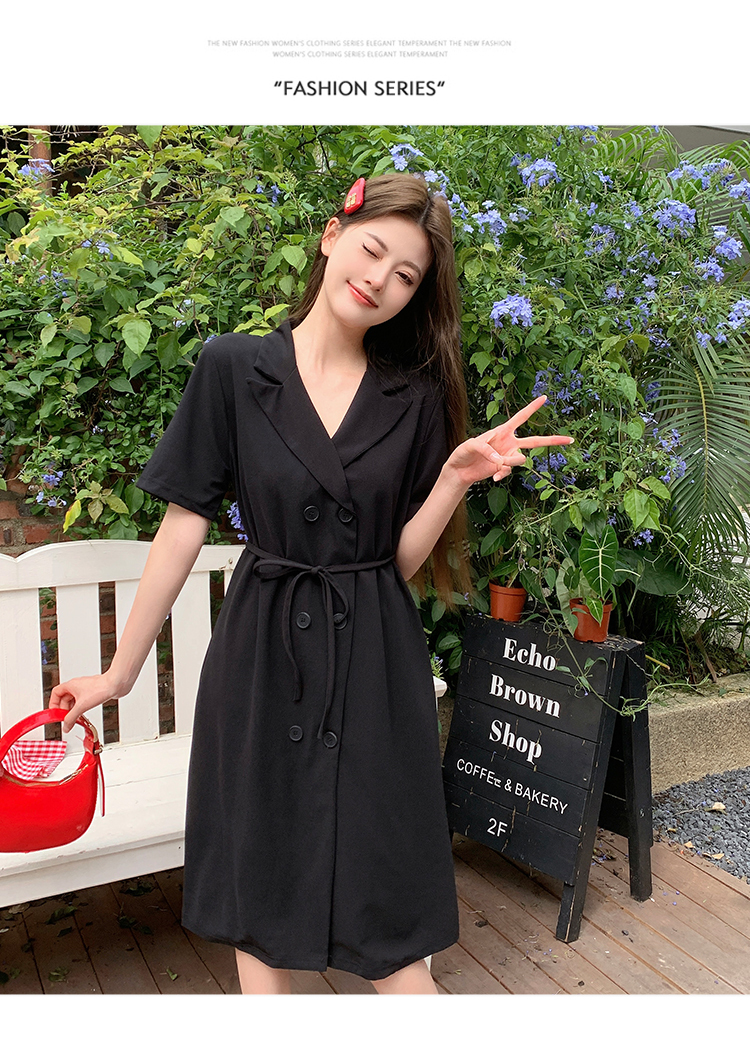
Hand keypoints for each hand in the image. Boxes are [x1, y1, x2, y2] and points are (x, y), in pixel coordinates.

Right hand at [49, 673, 121, 733]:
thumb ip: (71, 718)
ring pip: (73, 700)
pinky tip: (82, 714)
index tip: (55, 713)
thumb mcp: (81, 706)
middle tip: (65, 719)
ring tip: (74, 719)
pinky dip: (80, 708)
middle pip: (64, 698)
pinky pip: (82, 701)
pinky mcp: (92, 692)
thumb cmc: (101, 688)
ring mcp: (85, 689)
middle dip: (64, 709)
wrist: (116, 685)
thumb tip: (66, 726)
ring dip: (72, 710)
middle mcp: (77, 686)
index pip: (55, 693)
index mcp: (71, 685)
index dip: (53, 704)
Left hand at [446, 395, 573, 488]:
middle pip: (535, 441)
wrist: (459, 471)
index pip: (520, 417)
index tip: (544, 397)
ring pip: (520, 459)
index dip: (532, 408)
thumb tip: (499, 460)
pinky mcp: (504, 468)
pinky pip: (510, 471)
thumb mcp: (470, 446)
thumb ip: (484, 449)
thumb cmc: (463, 453)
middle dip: (553, 440)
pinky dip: (502, 474)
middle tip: (570, 439)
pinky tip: (493, 478)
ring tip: (496, 464)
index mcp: (502, 431)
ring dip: (510, 462)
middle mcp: (509, 442)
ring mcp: (508, 456)